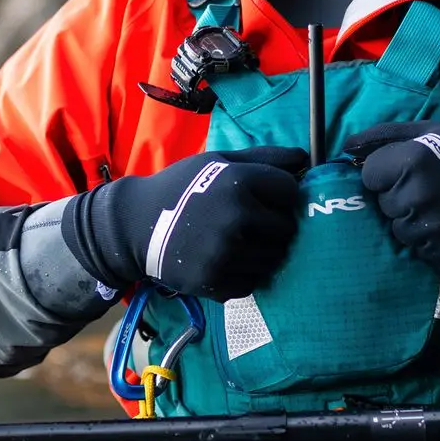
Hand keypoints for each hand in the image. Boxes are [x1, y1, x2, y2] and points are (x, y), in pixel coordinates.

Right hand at [65, 146, 308, 300]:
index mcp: (239, 182)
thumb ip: (264, 157)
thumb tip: (305, 158)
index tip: (267, 198)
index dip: (282, 195)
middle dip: (274, 227)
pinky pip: (252, 283)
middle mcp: (236, 217)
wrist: (134, 224)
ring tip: (238, 243)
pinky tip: (224, 260)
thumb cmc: (182, 186)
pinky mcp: (215, 282)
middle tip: (252, 224)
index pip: (291, 192)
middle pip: (287, 229)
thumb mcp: (219, 161)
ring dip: (262, 254)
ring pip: (273, 260)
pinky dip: (244, 275)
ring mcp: (226, 252)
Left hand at [342, 122, 439, 270]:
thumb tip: (346, 147)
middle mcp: (416, 196)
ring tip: (439, 208)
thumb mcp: (428, 132)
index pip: (369, 175)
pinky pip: (417, 250)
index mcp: (411, 162)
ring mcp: (429, 228)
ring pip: (398, 229)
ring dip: (412, 220)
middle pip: (383, 204)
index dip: (386, 173)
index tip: (408, 171)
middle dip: (399, 197)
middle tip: (428, 189)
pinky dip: (428, 240)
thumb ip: (384, 136)